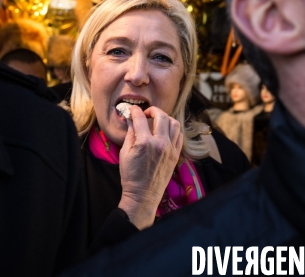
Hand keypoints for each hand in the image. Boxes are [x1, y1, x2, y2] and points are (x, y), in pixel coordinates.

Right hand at [118, 105, 183, 229]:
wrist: (143, 195)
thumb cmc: (131, 175)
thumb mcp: (125, 153)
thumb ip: (130, 133)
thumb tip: (130, 119)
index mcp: (145, 142)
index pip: (140, 118)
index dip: (135, 111)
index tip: (132, 110)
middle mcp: (160, 143)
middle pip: (161, 116)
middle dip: (152, 110)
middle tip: (146, 114)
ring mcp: (170, 149)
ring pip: (174, 123)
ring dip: (165, 118)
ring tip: (157, 121)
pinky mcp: (176, 155)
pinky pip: (179, 135)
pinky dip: (172, 130)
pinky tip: (165, 132)